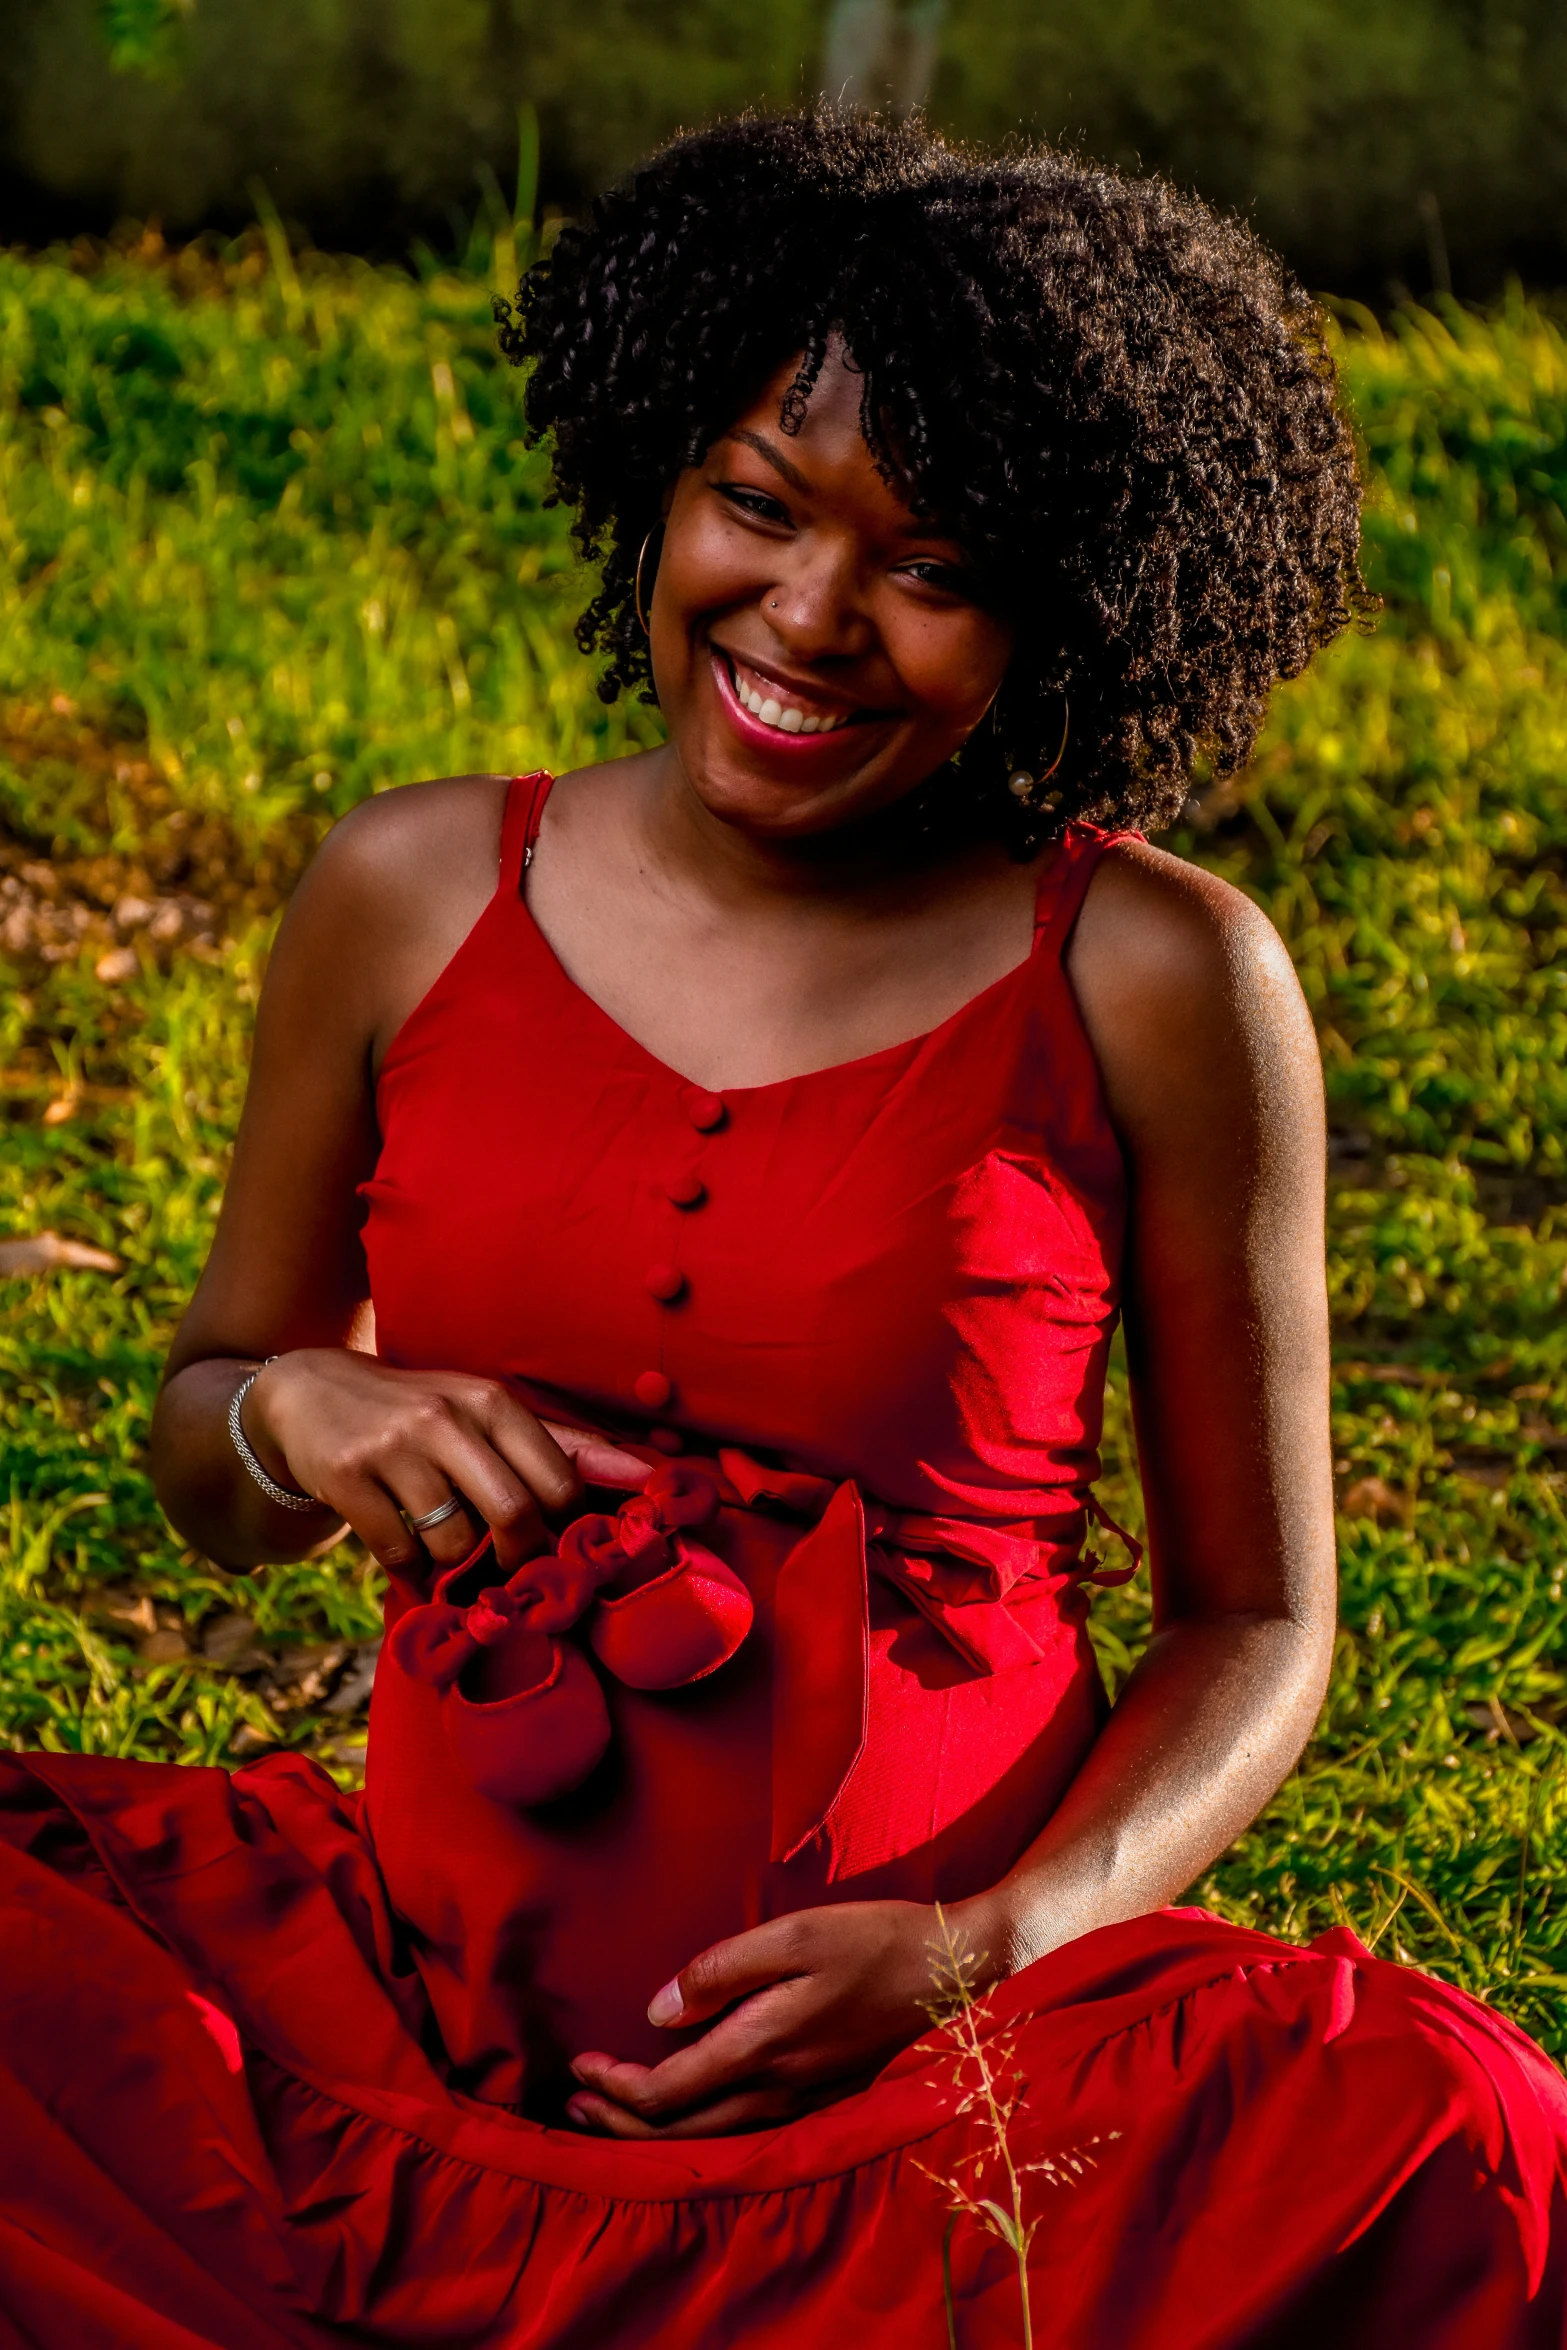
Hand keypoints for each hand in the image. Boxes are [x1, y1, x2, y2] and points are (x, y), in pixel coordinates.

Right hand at [242, 1348, 650, 1576]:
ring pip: (453, 1543)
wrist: (312, 1391)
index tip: (553, 1544)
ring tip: (440, 1540)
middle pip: (515, 1518)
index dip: (564, 1528)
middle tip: (501, 1562)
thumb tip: (648, 1473)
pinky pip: (397, 1553)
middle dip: (515, 1556)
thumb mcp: (486, 1412)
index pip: (560, 1483)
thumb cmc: (423, 1411)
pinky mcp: (346, 1478)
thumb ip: (561, 1445)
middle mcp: (446, 1417)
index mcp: (493, 1401)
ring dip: (452, 1561)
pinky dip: (407, 1567)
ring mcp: (394, 1448)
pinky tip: (401, 1546)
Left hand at [564, 1899, 988, 2138]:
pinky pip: (743, 2133)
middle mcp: (778, 2092)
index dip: (615, 2088)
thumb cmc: (875, 1940)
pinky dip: (697, 2131)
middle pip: (680, 2133)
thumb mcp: (795, 1934)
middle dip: (620, 2124)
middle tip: (574, 2104)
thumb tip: (657, 2011)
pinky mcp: (822, 2098)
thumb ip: (722, 1971)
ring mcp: (803, 2103)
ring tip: (612, 2116)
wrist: (958, 1972)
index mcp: (762, 2049)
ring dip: (653, 2133)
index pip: (667, 2092)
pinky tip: (689, 2111)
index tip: (580, 2064)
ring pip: (712, 2141)